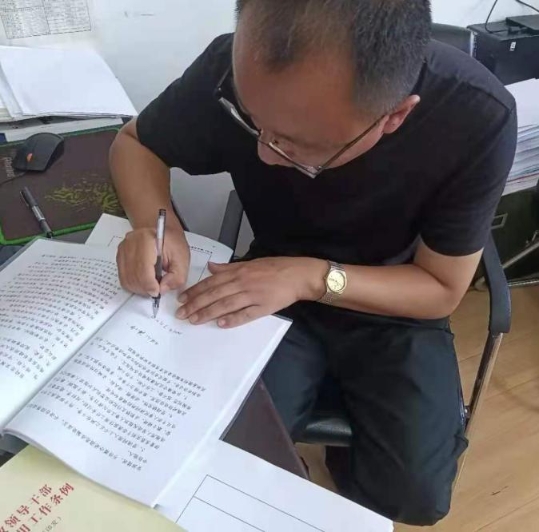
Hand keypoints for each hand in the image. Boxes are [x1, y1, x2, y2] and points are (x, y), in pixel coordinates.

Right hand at [117, 226, 189, 296]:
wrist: (161, 232)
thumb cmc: (172, 243)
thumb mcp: (182, 259)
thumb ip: (177, 276)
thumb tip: (162, 289)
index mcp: (146, 239)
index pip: (143, 268)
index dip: (150, 285)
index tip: (158, 291)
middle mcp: (130, 242)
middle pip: (133, 275)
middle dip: (146, 289)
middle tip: (157, 290)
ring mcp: (123, 249)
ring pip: (127, 279)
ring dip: (140, 288)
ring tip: (152, 285)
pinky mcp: (120, 256)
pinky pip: (123, 278)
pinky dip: (134, 285)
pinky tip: (145, 282)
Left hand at [176, 257, 325, 327]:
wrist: (298, 274)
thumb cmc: (275, 268)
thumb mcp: (250, 262)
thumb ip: (229, 267)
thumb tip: (211, 267)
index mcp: (239, 271)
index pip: (211, 282)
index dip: (195, 291)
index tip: (182, 299)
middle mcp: (243, 282)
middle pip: (214, 294)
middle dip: (196, 304)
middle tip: (181, 314)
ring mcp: (253, 295)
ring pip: (226, 305)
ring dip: (208, 313)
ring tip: (194, 320)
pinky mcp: (264, 307)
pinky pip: (246, 314)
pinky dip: (233, 319)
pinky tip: (221, 324)